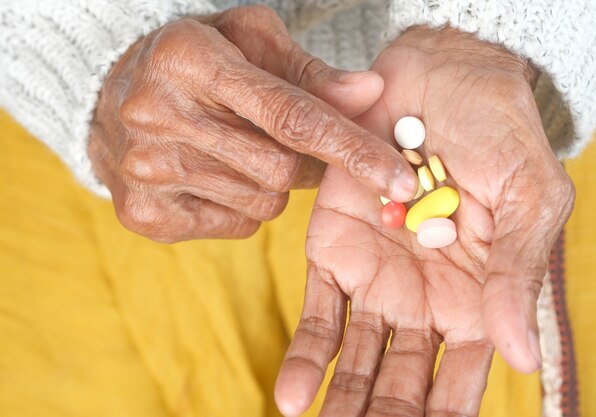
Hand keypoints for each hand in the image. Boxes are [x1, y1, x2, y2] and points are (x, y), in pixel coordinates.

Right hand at [88, 5, 417, 241]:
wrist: (110, 99)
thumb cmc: (196, 64)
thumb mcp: (250, 44)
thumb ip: (312, 73)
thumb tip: (372, 92)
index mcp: (191, 62)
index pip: (291, 115)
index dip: (352, 147)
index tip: (400, 177)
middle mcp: (158, 117)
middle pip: (282, 170)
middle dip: (307, 164)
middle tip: (294, 143)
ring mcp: (147, 172)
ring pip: (264, 203)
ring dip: (275, 184)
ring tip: (242, 151)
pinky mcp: (145, 215)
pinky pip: (237, 225)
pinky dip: (246, 205)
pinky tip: (218, 175)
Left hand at [275, 26, 574, 415]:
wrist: (441, 78)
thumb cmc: (501, 134)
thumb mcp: (530, 200)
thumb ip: (518, 276)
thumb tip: (521, 359)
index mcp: (477, 300)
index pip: (460, 380)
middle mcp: (424, 301)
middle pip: (401, 381)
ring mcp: (375, 279)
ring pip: (355, 359)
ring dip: (340, 404)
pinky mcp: (332, 251)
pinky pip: (318, 314)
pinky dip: (307, 358)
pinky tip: (294, 399)